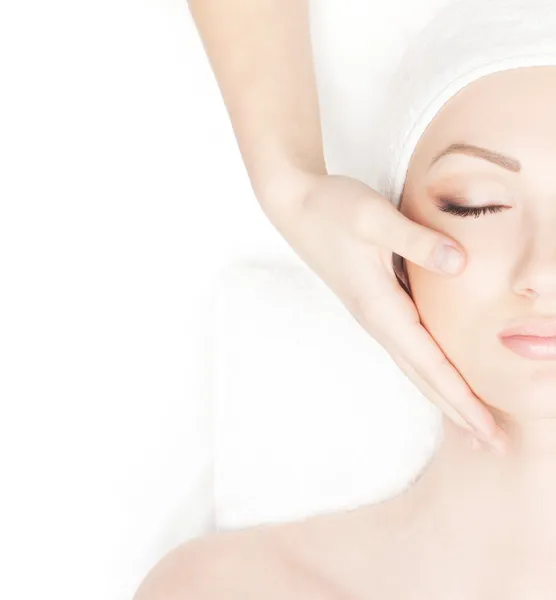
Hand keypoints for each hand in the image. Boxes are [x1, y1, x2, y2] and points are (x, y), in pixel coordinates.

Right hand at [261, 171, 508, 455]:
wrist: (296, 207)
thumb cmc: (332, 210)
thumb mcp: (374, 218)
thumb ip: (417, 240)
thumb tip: (461, 264)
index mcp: (380, 307)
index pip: (430, 364)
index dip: (463, 399)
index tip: (490, 432)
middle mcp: (378, 320)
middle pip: (424, 377)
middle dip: (460, 413)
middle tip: (495, 446)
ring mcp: (375, 315)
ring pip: (417, 367)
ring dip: (446, 397)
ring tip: (473, 424)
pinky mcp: (375, 303)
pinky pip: (410, 348)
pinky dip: (432, 371)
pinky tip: (441, 376)